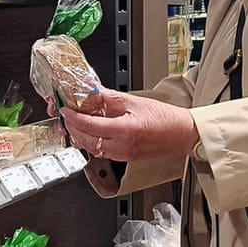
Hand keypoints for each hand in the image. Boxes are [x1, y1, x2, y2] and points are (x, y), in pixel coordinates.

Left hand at [61, 88, 198, 162]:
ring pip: (90, 147)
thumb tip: (91, 89)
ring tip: (74, 122)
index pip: (89, 125)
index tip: (65, 109)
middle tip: (66, 115)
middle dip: (72, 127)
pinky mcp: (123, 157)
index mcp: (124, 130)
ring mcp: (121, 154)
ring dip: (79, 135)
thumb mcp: (133, 101)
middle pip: (85, 139)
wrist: (182, 134)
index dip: (74, 117)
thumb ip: (108, 97)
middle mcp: (120, 146)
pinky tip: (89, 132)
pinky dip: (90, 141)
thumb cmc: (164, 118)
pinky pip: (100, 151)